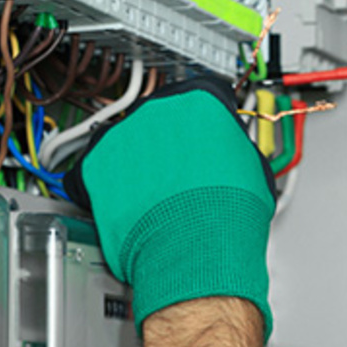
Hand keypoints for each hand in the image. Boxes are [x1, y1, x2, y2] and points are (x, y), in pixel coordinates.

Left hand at [64, 74, 274, 338]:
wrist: (197, 247)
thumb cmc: (228, 213)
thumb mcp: (253, 167)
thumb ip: (231, 146)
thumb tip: (228, 151)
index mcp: (198, 100)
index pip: (197, 98)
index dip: (200, 125)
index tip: (199, 138)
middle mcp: (156, 108)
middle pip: (157, 119)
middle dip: (166, 145)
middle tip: (179, 174)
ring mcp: (121, 135)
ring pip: (126, 143)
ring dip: (136, 165)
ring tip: (156, 196)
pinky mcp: (94, 165)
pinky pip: (96, 171)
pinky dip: (108, 188)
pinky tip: (130, 205)